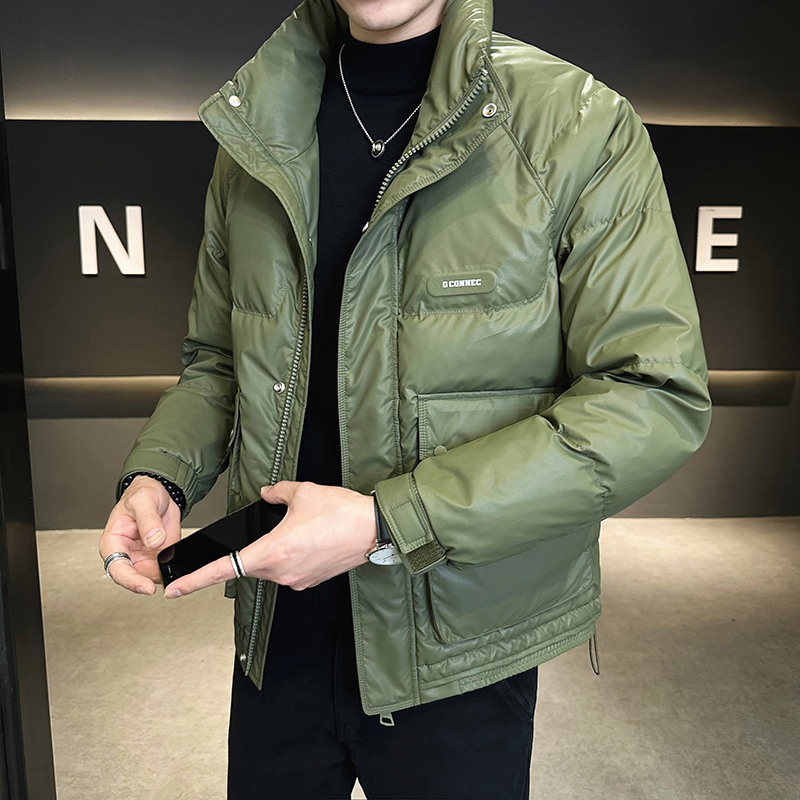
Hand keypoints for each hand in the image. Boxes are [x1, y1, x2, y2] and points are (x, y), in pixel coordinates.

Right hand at [99, 475, 181, 593]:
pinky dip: (175, 567)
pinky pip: (167, 567)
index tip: (147, 587)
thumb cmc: (141, 495)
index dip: (131, 581)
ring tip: (177, 568)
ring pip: (153, 576)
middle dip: (152, 581)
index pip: (118, 569)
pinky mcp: (160, 556)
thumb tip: (154, 540)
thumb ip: (148, 520)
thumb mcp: (143, 501)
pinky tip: (183, 564)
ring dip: (166, 574)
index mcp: (113, 543)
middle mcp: (127, 554)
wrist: (157, 492)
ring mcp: (144, 557)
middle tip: (169, 579)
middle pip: (136, 577)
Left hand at [163, 481, 375, 597]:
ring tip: (303, 528)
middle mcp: (281, 571)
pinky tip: (310, 538)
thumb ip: (277, 492)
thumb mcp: (302, 492)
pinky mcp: (310, 580)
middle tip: (281, 525)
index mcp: (272, 551)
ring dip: (276, 549)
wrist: (373, 529)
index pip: (224, 569)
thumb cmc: (340, 512)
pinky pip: (290, 569)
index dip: (195, 580)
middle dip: (256, 545)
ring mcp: (297, 579)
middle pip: (251, 562)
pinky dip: (293, 555)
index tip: (175, 589)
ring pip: (271, 565)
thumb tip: (269, 494)